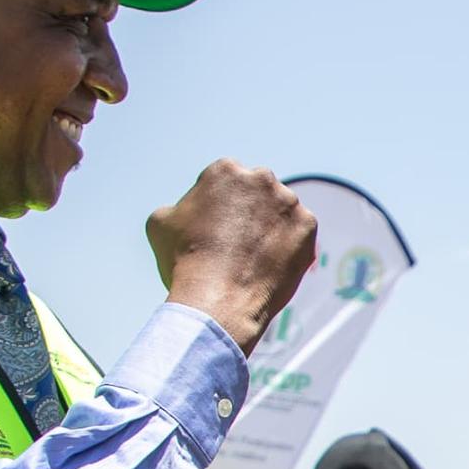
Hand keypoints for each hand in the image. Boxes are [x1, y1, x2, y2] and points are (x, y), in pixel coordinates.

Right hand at [148, 161, 320, 353]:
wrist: (217, 299)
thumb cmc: (184, 261)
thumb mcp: (161, 223)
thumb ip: (178, 206)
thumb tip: (188, 208)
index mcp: (225, 170)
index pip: (226, 183)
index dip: (219, 207)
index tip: (216, 229)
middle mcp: (260, 177)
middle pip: (257, 193)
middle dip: (250, 212)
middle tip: (238, 243)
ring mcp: (288, 201)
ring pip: (281, 212)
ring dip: (272, 228)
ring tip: (255, 258)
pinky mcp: (307, 225)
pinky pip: (300, 233)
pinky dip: (290, 246)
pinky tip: (272, 264)